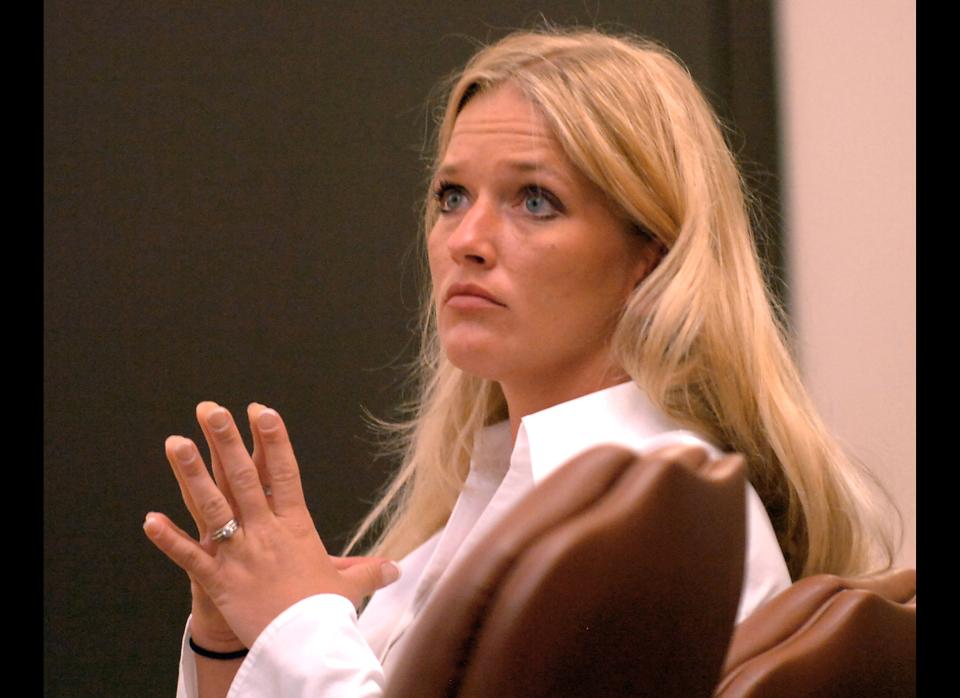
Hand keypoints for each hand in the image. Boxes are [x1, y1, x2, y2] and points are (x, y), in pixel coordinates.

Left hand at [144, 402, 400, 648]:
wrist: (305, 647)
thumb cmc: (325, 614)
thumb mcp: (349, 587)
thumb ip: (370, 571)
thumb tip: (397, 568)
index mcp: (296, 526)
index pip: (284, 473)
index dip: (273, 440)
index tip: (261, 410)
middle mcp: (266, 533)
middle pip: (244, 478)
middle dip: (227, 441)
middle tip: (211, 410)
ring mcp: (240, 554)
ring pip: (212, 507)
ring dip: (191, 474)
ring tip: (176, 442)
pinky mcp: (219, 581)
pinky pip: (190, 557)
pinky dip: (169, 539)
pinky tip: (148, 520)